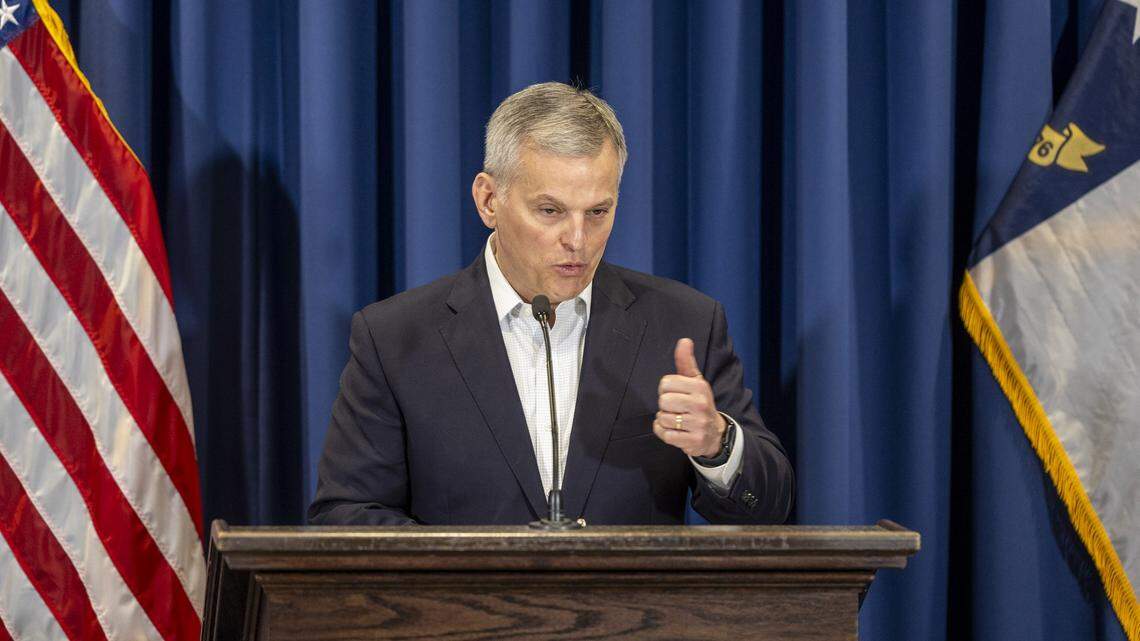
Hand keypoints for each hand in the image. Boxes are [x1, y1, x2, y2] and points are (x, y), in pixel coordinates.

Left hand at [654, 338, 726, 457]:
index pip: (665, 383)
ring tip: (678, 420)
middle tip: (678, 409)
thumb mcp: (696, 381)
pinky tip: (676, 430)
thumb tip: (684, 340)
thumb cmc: (699, 403)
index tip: (677, 394)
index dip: (666, 389)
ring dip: (666, 420)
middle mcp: (701, 404)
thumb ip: (686, 361)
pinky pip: (665, 434)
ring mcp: (698, 423)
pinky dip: (665, 432)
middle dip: (666, 406)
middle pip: (663, 401)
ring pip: (662, 418)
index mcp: (700, 386)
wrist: (715, 434)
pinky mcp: (693, 441)